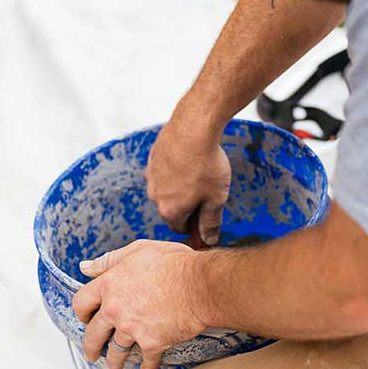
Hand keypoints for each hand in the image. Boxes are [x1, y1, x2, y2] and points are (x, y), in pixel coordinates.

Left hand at [73, 240, 209, 368]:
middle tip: (92, 353)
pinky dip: (146, 366)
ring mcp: (132, 329)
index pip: (81, 302)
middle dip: (91, 347)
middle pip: (93, 334)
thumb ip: (109, 260)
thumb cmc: (173, 262)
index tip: (85, 318)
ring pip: (116, 352)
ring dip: (114, 362)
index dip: (81, 311)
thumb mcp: (138, 250)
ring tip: (115, 368)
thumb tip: (85, 267)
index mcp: (109, 284)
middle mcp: (115, 309)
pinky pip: (145, 360)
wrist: (200, 285)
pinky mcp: (151, 343)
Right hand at [146, 113, 230, 245]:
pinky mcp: (153, 157)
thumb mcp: (216, 199)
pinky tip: (191, 160)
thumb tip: (208, 240)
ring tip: (200, 172)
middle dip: (188, 204)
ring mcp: (152, 175)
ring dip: (180, 186)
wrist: (193, 128)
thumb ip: (210, 222)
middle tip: (208, 191)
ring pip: (167, 188)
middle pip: (172, 207)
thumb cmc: (206, 165)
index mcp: (169, 210)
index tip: (207, 216)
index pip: (181, 227)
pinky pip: (164, 170)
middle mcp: (154, 195)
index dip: (196, 224)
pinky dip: (175, 169)